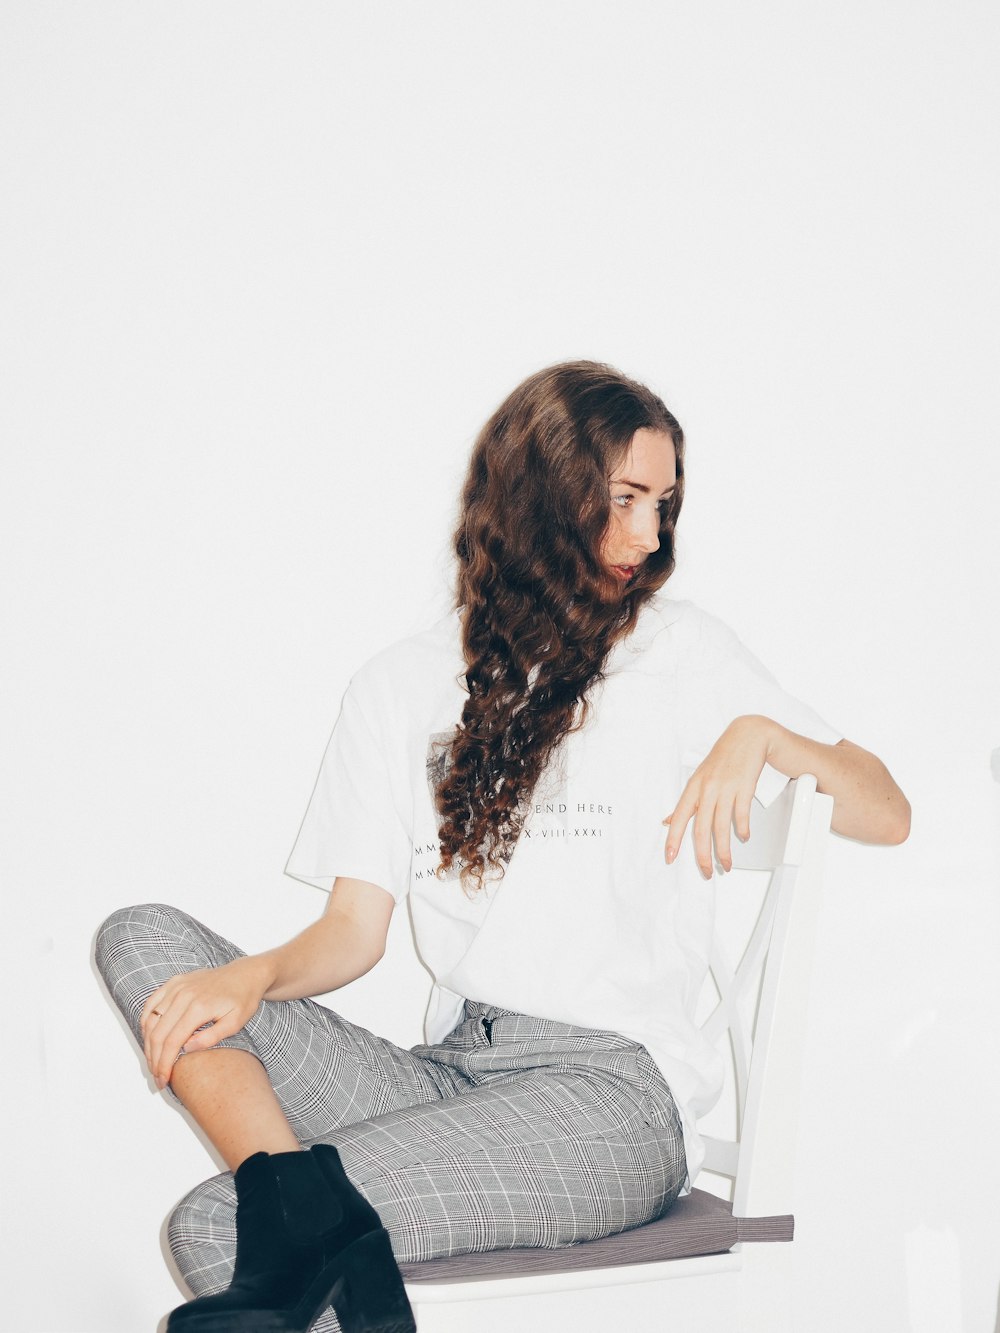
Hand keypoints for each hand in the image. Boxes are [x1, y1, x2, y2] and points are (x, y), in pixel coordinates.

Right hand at [139, 955, 270, 1089]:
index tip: (163, 1080)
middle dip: (154, 1060)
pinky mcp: (174, 982)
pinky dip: (146, 1023)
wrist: (245, 974)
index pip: (172, 1041)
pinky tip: (149, 1038)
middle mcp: (184, 995)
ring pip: (151, 1020)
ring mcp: (177, 987)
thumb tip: (187, 1049)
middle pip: (158, 1033)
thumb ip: (211, 1037)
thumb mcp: (235, 1023)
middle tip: (157, 1077)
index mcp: (199, 1007)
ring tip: (153, 1062)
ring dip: (148, 1045)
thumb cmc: (243, 1000)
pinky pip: (151, 1004)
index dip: (164, 1064)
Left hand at [663, 715, 777, 878]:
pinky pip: (741, 815)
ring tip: (726, 864)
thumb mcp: (698, 779)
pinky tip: (743, 837)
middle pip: (701, 829)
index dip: (673, 840)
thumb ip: (685, 803)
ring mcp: (726, 789)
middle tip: (706, 871)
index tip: (670, 858)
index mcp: (693, 788)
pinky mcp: (745, 788)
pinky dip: (742, 830)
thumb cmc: (722, 759)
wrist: (748, 737)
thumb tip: (666, 821)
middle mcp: (707, 789)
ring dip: (724, 850)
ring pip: (722, 827)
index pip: (678, 818)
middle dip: (703, 855)